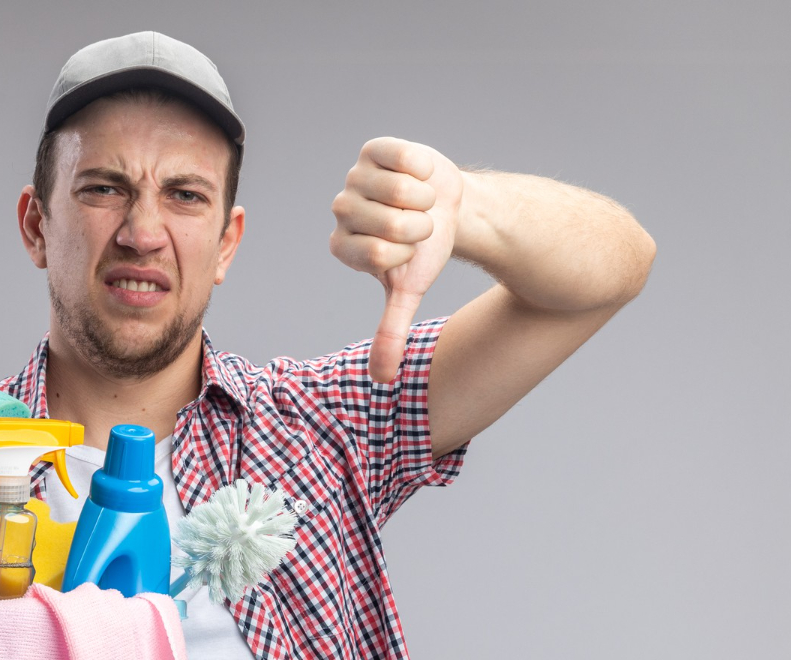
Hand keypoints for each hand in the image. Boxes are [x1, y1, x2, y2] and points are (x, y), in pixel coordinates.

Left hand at [330, 138, 463, 382]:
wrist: (449, 210)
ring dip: (425, 200)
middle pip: (389, 223)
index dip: (407, 252)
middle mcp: (341, 210)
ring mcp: (355, 177)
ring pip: (399, 191)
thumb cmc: (424, 252)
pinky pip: (404, 160)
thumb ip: (390, 332)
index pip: (377, 253)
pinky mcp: (374, 150)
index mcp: (342, 246)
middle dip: (419, 227)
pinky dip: (423, 170)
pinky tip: (419, 176)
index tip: (409, 249)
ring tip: (421, 202)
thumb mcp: (408, 291)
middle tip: (419, 225)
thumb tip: (382, 379)